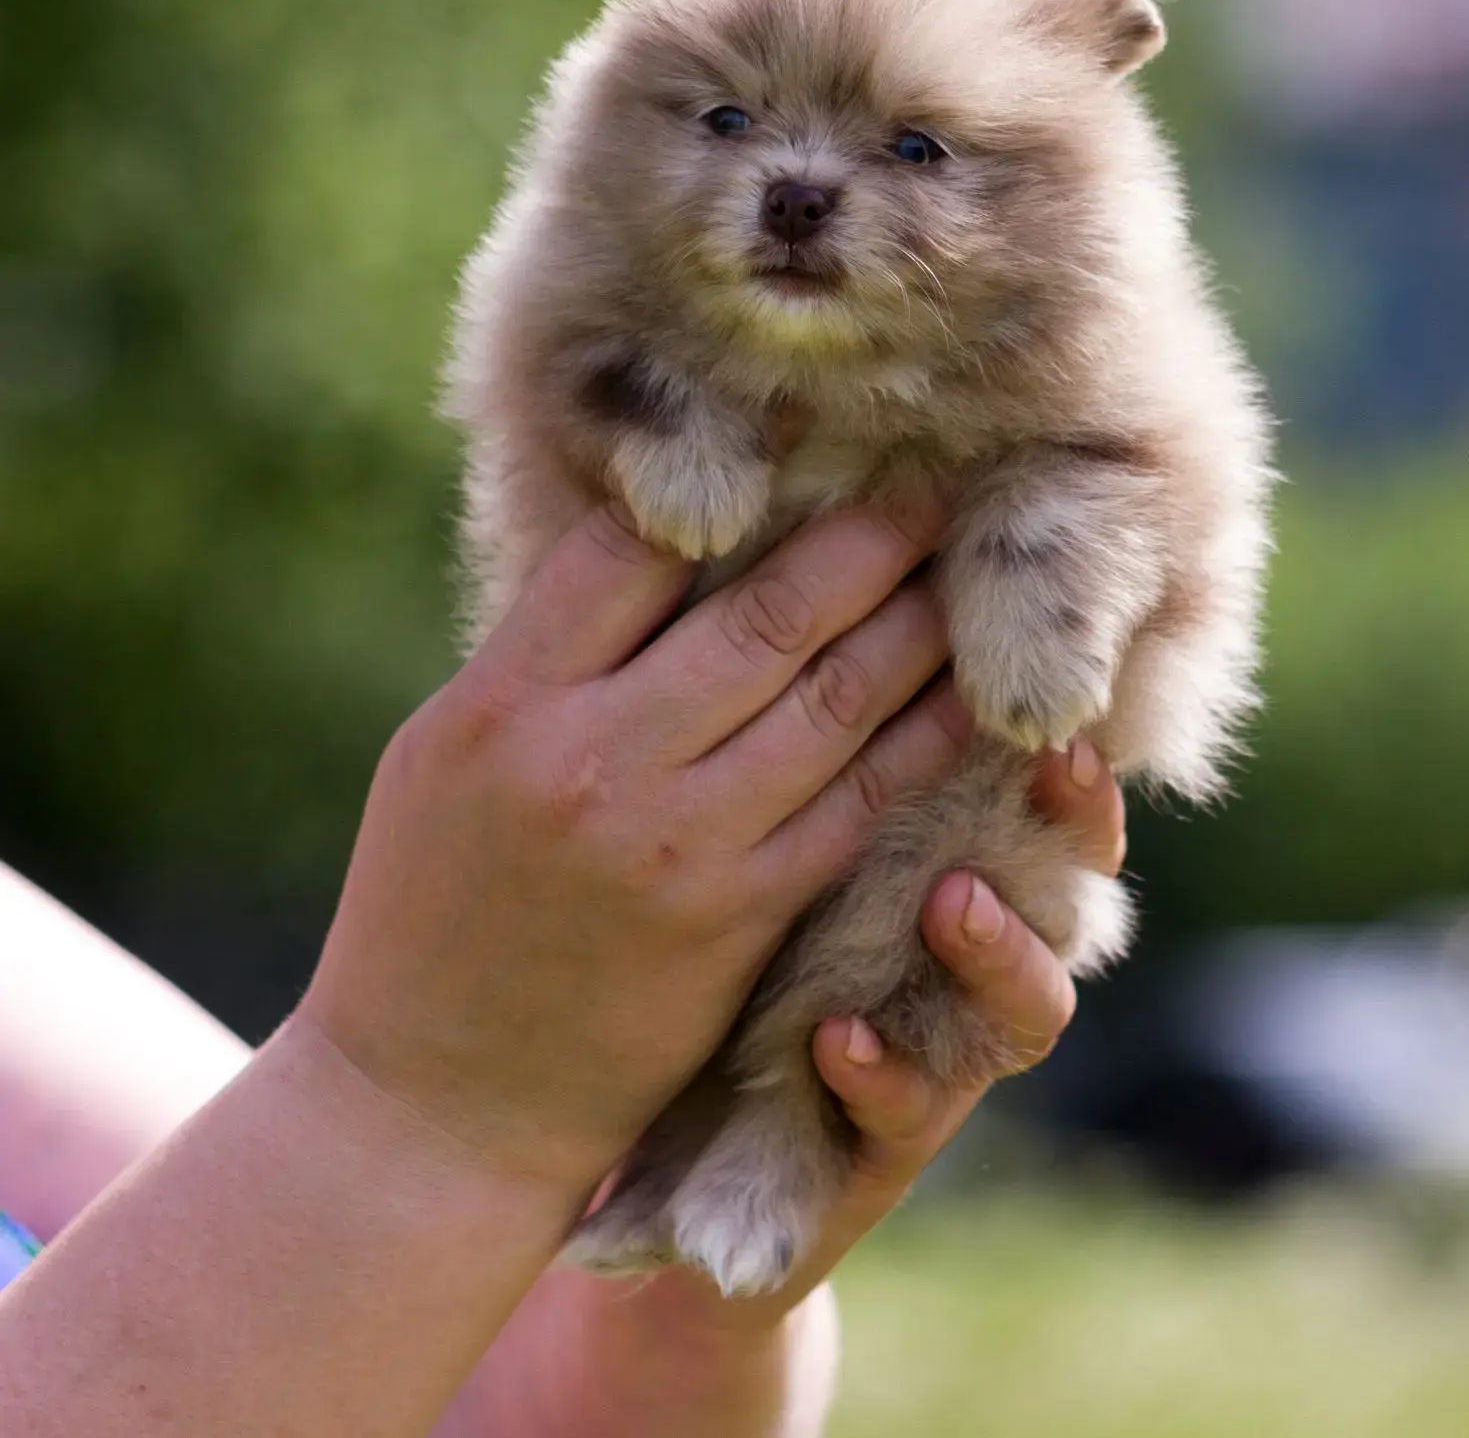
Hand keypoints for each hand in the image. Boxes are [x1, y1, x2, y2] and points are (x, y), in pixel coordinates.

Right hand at [300, 490, 966, 1206]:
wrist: (435, 1101)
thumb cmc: (427, 906)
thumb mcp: (442, 753)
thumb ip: (543, 655)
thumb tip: (657, 542)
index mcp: (506, 705)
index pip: (631, 551)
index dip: (722, 481)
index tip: (795, 434)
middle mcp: (596, 763)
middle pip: (761, 615)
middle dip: (861, 537)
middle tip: (929, 476)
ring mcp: (678, 845)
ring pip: (831, 701)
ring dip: (916, 622)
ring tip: (968, 562)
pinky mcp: (741, 919)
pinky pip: (858, 804)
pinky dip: (924, 740)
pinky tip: (973, 692)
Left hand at [618, 739, 1124, 1338]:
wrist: (700, 1128)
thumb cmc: (763, 940)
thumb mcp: (806, 836)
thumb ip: (847, 749)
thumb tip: (854, 618)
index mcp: (978, 873)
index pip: (1056, 816)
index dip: (1077, 778)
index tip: (1065, 727)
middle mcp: (986, 964)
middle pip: (1070, 905)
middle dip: (1062, 838)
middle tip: (1046, 775)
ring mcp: (950, 1056)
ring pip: (1022, 1013)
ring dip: (997, 954)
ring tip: (950, 902)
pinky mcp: (885, 1146)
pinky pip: (907, 1115)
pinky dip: (881, 1073)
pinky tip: (839, 1035)